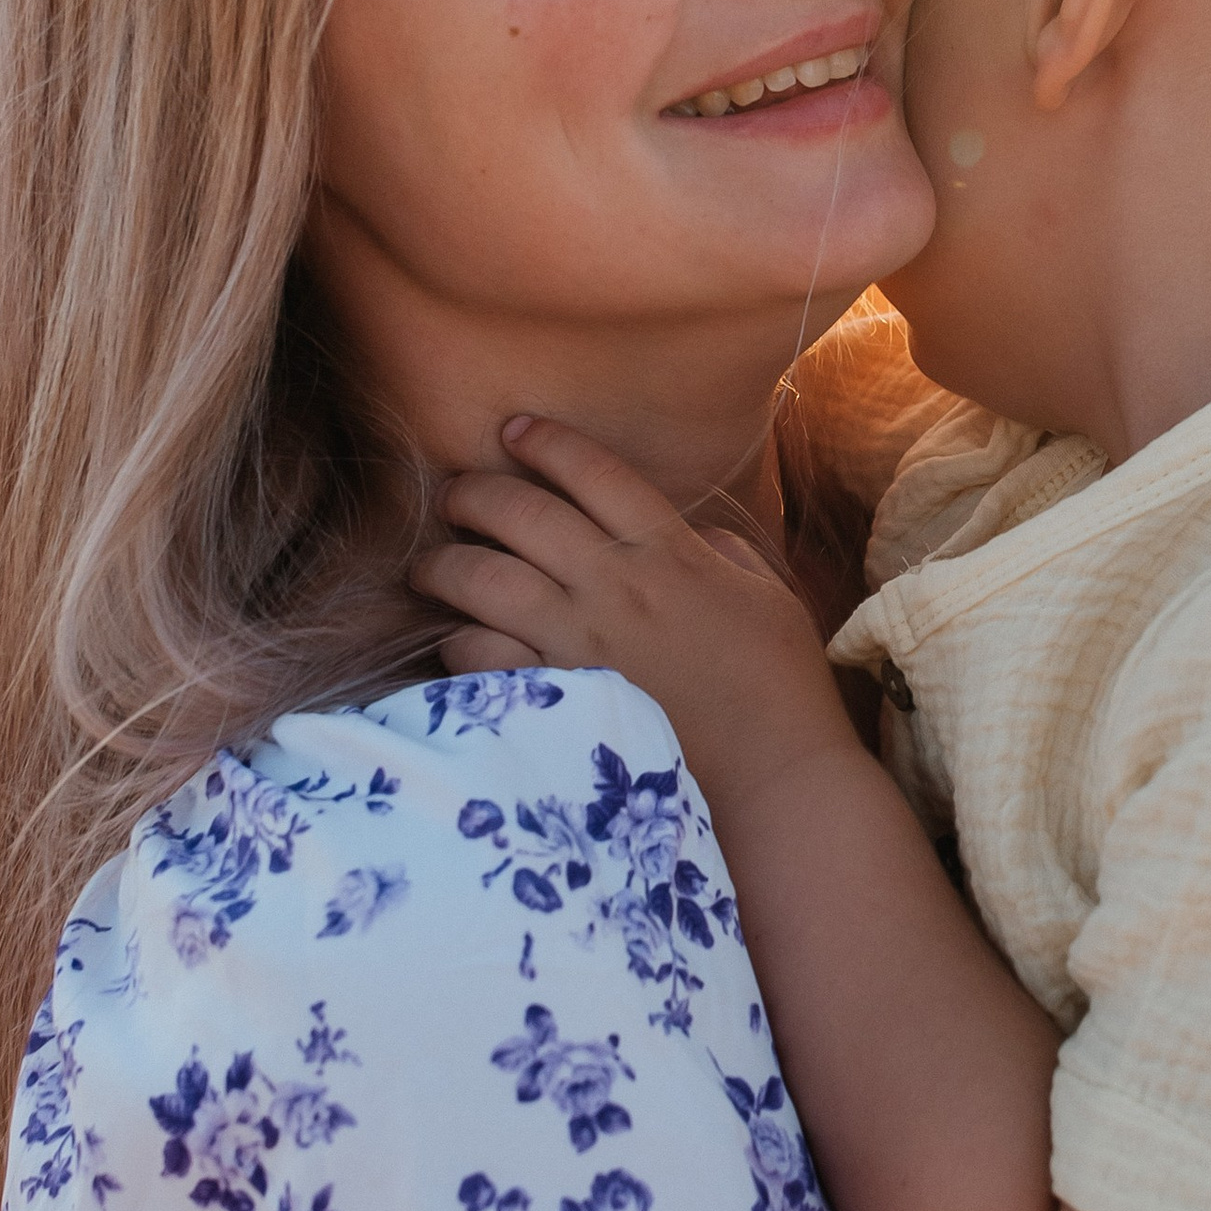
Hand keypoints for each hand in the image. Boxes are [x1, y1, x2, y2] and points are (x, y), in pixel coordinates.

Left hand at [413, 417, 862, 824]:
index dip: (547, 443)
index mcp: (671, 553)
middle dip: (474, 493)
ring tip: (430, 567)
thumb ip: (721, 551)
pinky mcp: (560, 700)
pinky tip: (455, 642)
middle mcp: (617, 587)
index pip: (596, 473)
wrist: (776, 778)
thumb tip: (687, 531)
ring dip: (446, 565)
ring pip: (486, 578)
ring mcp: (582, 645)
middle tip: (453, 496)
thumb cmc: (779, 690)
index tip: (513, 432)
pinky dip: (459, 644)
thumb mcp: (769, 597)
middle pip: (523, 513)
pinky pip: (483, 658)